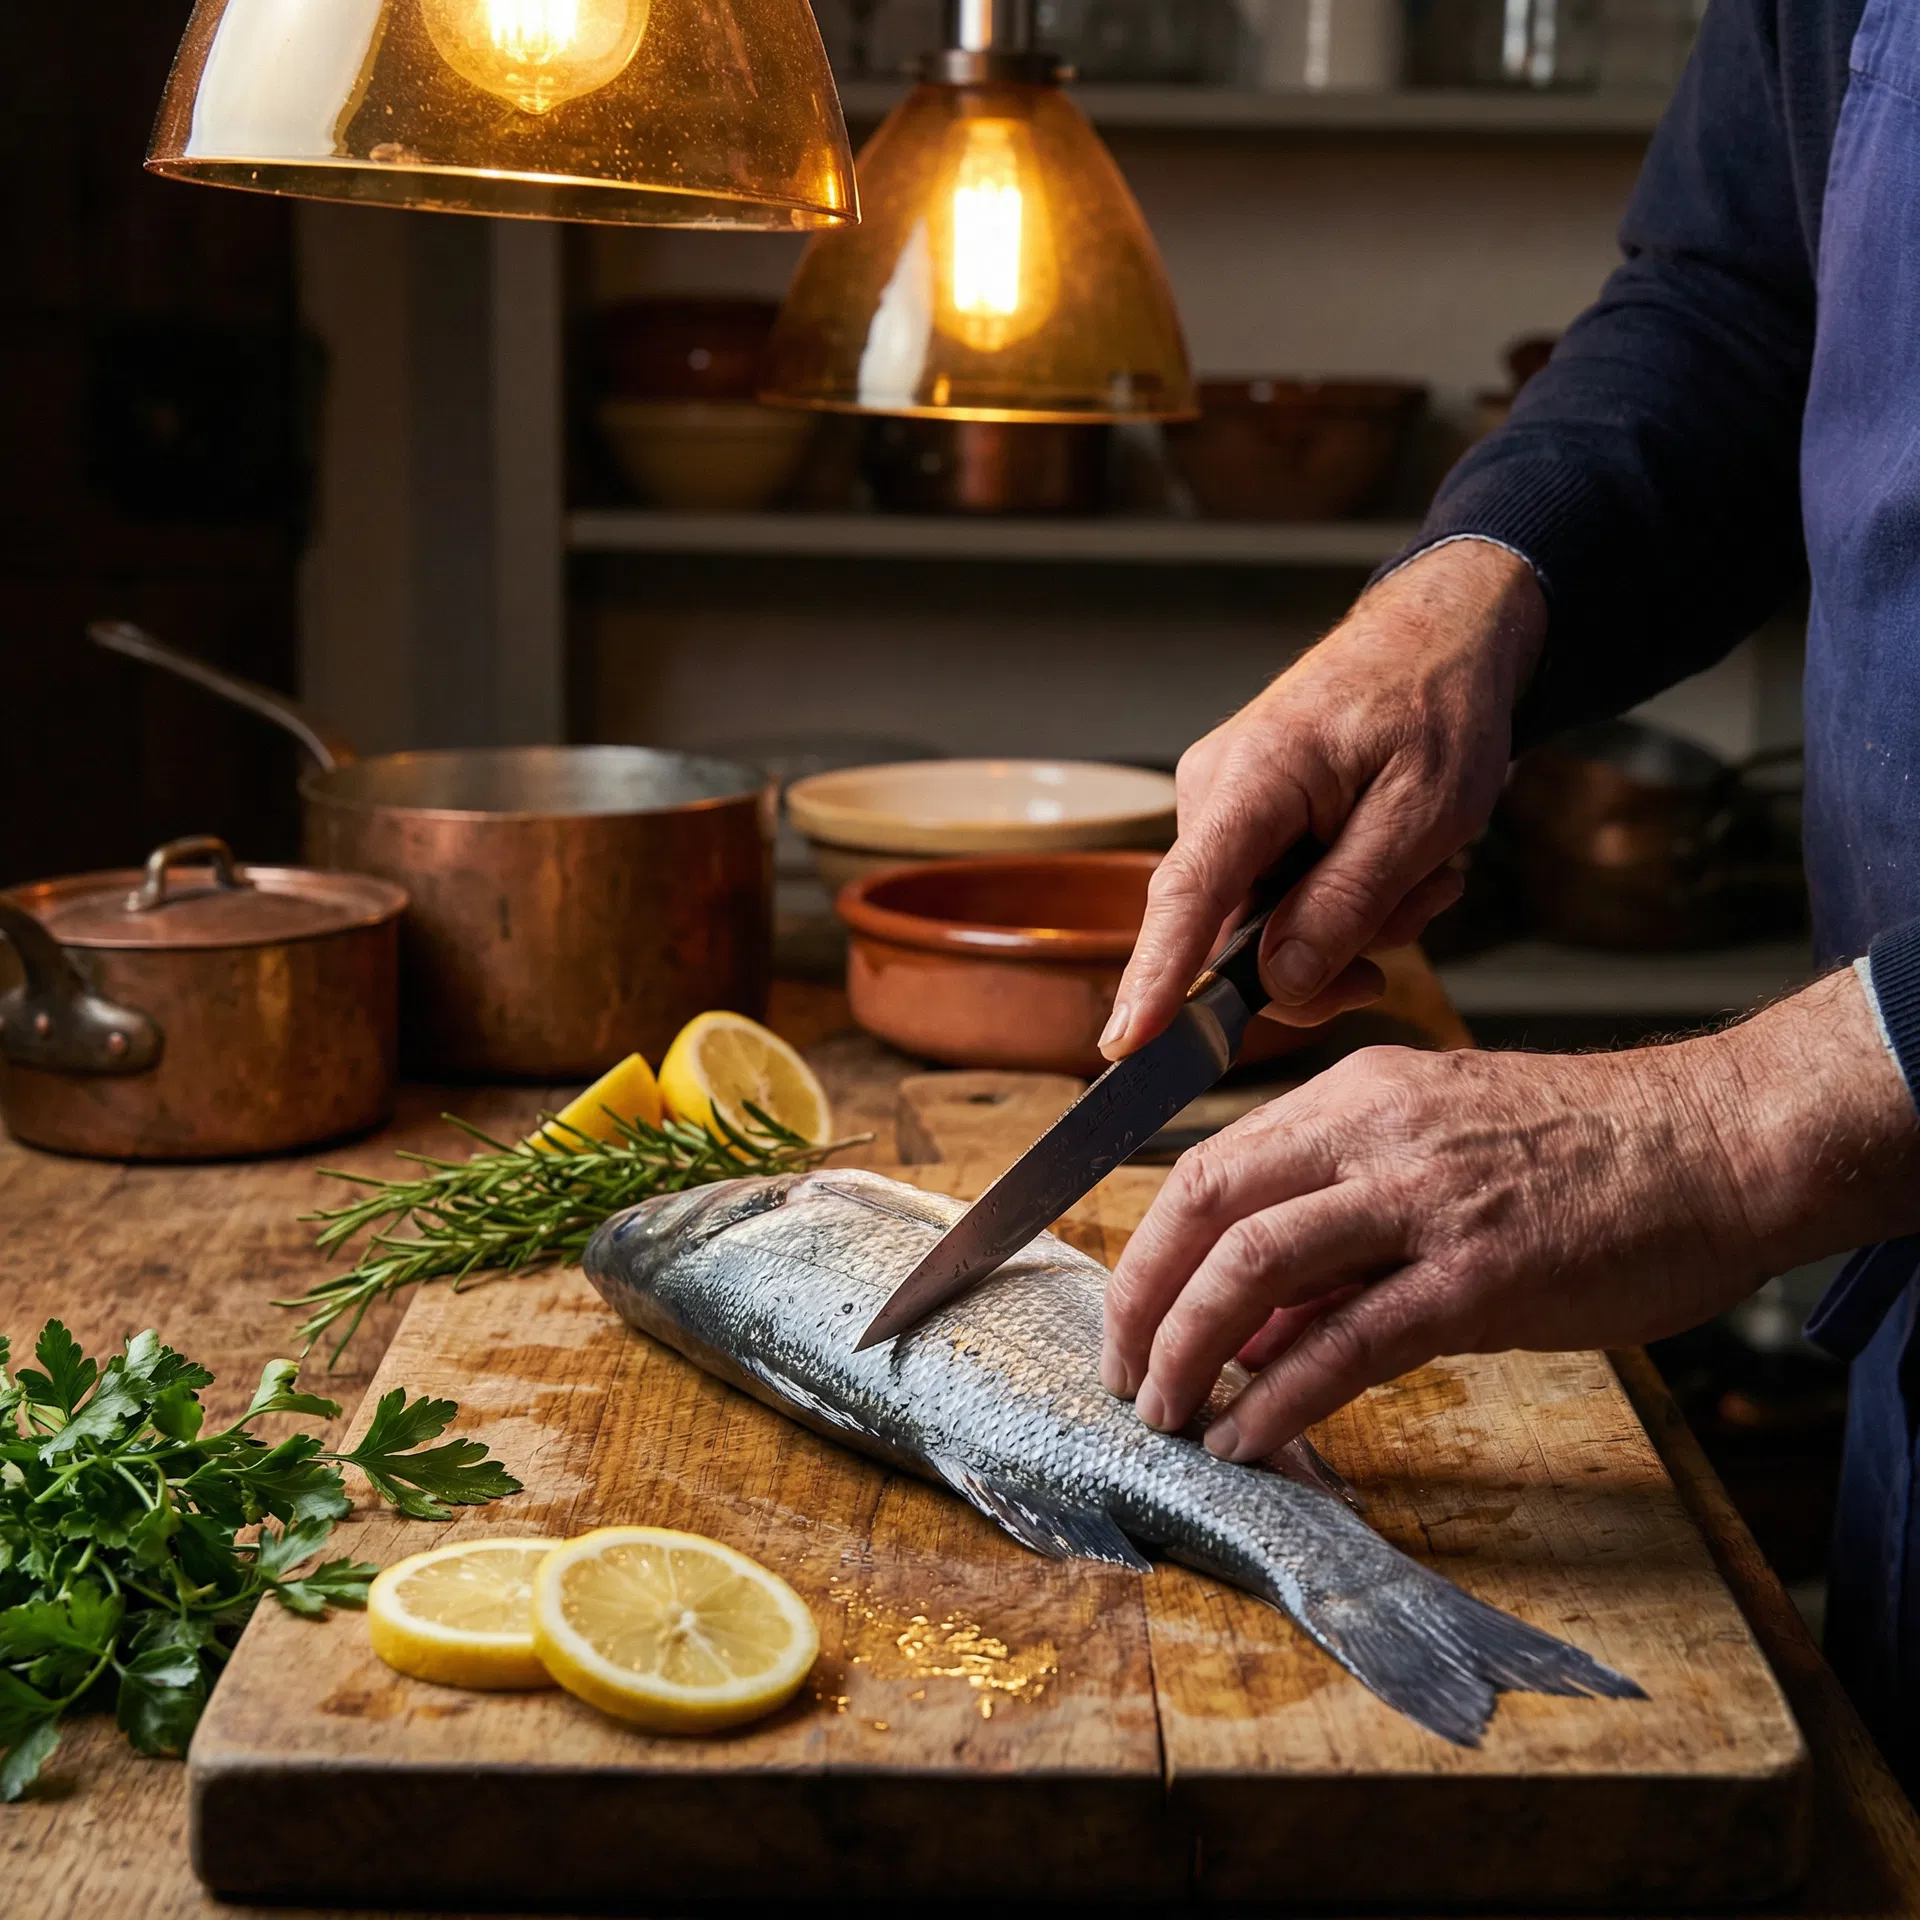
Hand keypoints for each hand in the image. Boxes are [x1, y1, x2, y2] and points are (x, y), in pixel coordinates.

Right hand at [1101, 539, 1546, 1055]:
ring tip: (1423, 876)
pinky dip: (1338, 903)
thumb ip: (1348, 902)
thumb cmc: (1436, 704)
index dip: (1155, 978)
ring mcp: (1223, 808)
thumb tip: (1280, 984)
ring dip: (1347, 926)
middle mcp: (1214, 794)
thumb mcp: (1424, 813)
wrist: (1437, 638)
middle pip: (1230, 934)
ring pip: (1262, 926)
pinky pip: (1275, 899)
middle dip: (1322, 957)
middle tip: (1414, 919)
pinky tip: (1396, 870)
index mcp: (1253, 779)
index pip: (1185, 896)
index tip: (1125, 1044)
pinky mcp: (1243, 822)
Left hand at [1101, 969, 1919, 1460]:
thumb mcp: (1439, 1154)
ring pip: (1254, 1265)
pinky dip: (1281, 1396)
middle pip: (1204, 1203)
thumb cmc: (1589, 1154)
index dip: (1150, 1248)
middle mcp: (1373, 1132)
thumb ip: (1338, 1232)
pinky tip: (1250, 1438)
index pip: (1209, 1164)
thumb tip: (1250, 1327)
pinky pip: (1347, 1341)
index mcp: (1356, 1095)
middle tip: (1123, 1374)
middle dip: (1141, 1297)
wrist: (1720, 1144)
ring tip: (1168, 1414)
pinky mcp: (1481, 1276)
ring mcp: (1425, 1200)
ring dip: (1189, 1347)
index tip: (1130, 1315)